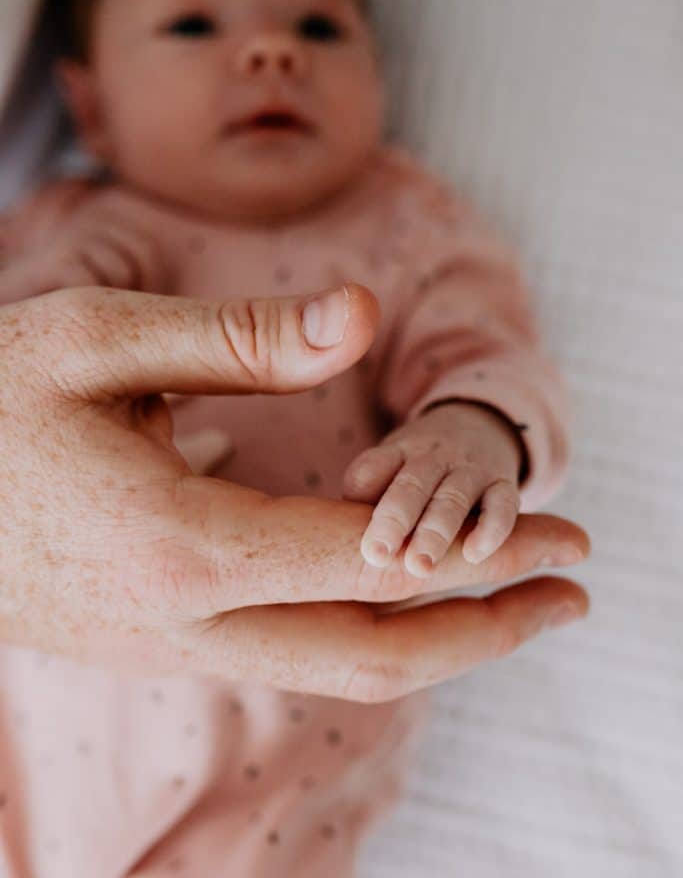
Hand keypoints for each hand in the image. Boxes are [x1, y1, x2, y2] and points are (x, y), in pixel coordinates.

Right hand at [0, 285, 588, 702]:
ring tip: (505, 602)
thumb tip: (362, 315)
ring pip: (330, 668)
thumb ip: (238, 338)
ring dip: (431, 637)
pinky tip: (386, 585)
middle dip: (488, 630)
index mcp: (180, 546)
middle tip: (572, 596)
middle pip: (374, 656)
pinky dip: (359, 628)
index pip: (376, 562)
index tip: (566, 534)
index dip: (484, 550)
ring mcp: (164, 648)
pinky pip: (279, 651)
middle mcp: (182, 622)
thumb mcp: (97, 340)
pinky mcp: (151, 643)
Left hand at [344, 401, 525, 577]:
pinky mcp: (504, 483)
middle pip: (411, 485)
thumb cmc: (418, 466)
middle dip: (394, 520)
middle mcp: (433, 457)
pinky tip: (475, 555)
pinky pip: (502, 505)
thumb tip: (340, 537)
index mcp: (397, 452)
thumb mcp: (389, 466)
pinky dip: (491, 529)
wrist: (479, 426)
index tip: (346, 522)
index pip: (374, 466)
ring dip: (435, 532)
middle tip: (377, 556)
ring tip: (419, 567)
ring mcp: (470, 469)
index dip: (361, 491)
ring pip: (452, 498)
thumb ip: (367, 494)